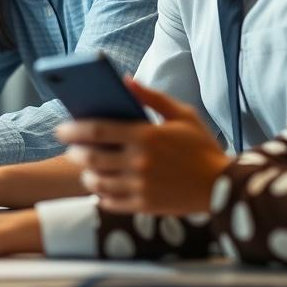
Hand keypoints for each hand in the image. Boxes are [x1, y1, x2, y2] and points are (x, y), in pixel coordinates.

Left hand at [56, 77, 228, 214]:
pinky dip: (99, 195)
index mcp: (146, 135)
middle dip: (74, 152)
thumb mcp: (182, 114)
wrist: (224, 186)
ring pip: (97, 182)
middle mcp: (139, 162)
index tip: (61, 128)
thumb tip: (124, 80)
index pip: (98, 131)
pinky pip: (110, 202)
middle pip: (91, 158)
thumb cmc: (201, 146)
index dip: (74, 129)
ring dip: (85, 174)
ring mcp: (140, 186)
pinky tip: (100, 186)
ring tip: (85, 168)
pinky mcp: (144, 206)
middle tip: (71, 148)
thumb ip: (151, 97)